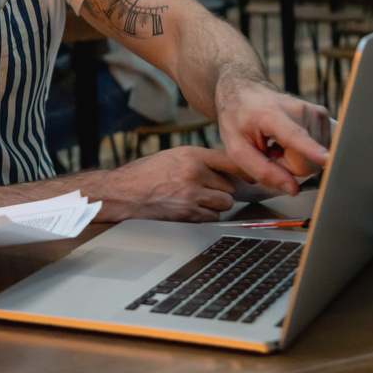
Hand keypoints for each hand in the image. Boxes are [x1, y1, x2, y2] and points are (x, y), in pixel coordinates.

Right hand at [95, 146, 242, 221]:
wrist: (122, 193)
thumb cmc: (143, 174)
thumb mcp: (171, 156)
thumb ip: (197, 160)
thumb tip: (224, 168)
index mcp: (191, 155)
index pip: (229, 160)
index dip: (243, 169)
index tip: (250, 175)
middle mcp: (194, 173)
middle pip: (230, 186)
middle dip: (221, 191)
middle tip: (207, 191)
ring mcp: (192, 195)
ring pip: (224, 204)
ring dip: (216, 205)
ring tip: (198, 201)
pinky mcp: (188, 214)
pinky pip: (212, 218)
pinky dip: (206, 216)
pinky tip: (190, 210)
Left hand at [215, 81, 332, 196]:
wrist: (245, 90)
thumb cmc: (238, 118)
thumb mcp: (236, 148)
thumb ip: (262, 170)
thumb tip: (292, 189)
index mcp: (272, 115)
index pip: (295, 136)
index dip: (312, 150)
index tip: (328, 158)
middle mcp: (299, 110)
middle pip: (305, 161)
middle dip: (286, 165)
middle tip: (269, 151)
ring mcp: (314, 111)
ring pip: (313, 159)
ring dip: (293, 158)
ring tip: (276, 143)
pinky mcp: (323, 115)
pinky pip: (319, 150)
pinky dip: (302, 151)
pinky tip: (288, 141)